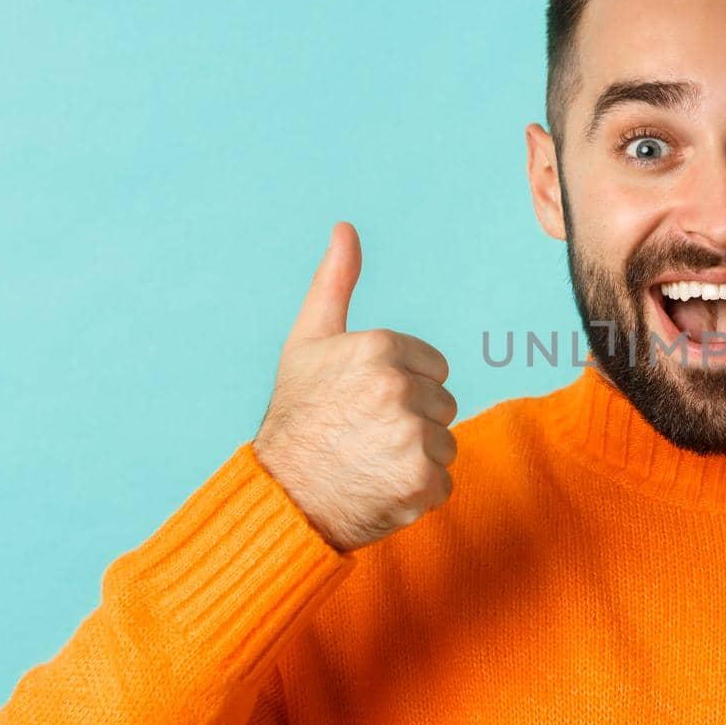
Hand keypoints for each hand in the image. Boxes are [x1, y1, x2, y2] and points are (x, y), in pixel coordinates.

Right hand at [252, 222, 457, 552]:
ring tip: (370, 462)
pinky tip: (379, 489)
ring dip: (416, 458)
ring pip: (445, 443)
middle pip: (443, 405)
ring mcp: (411, 437)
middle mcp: (397, 388)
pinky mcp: (420, 482)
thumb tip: (346, 227)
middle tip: (364, 436)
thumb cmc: (296, 416)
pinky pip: (443, 482)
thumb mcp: (308, 341)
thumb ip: (335, 282)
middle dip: (411, 421)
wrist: (280, 497)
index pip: (435, 367)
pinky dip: (416, 492)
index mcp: (378, 347)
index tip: (363, 403)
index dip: (403, 387)